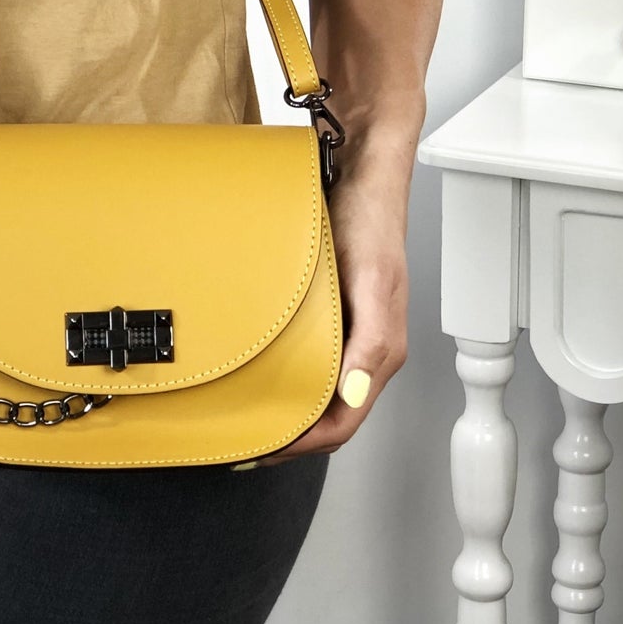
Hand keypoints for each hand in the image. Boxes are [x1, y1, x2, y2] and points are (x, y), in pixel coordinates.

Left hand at [257, 155, 408, 463]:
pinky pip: (306, 354)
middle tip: (243, 441)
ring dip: (284, 406)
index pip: (342, 423)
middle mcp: (363, 349)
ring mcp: (346, 330)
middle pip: (328, 413)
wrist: (359, 171)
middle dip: (289, 435)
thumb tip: (354, 392)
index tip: (261, 451)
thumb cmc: (371, 222)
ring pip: (316, 387)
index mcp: (379, 353)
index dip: (302, 445)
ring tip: (244, 413)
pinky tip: (255, 368)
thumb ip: (370, 342)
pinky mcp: (328, 310)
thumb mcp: (373, 282)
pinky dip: (281, 371)